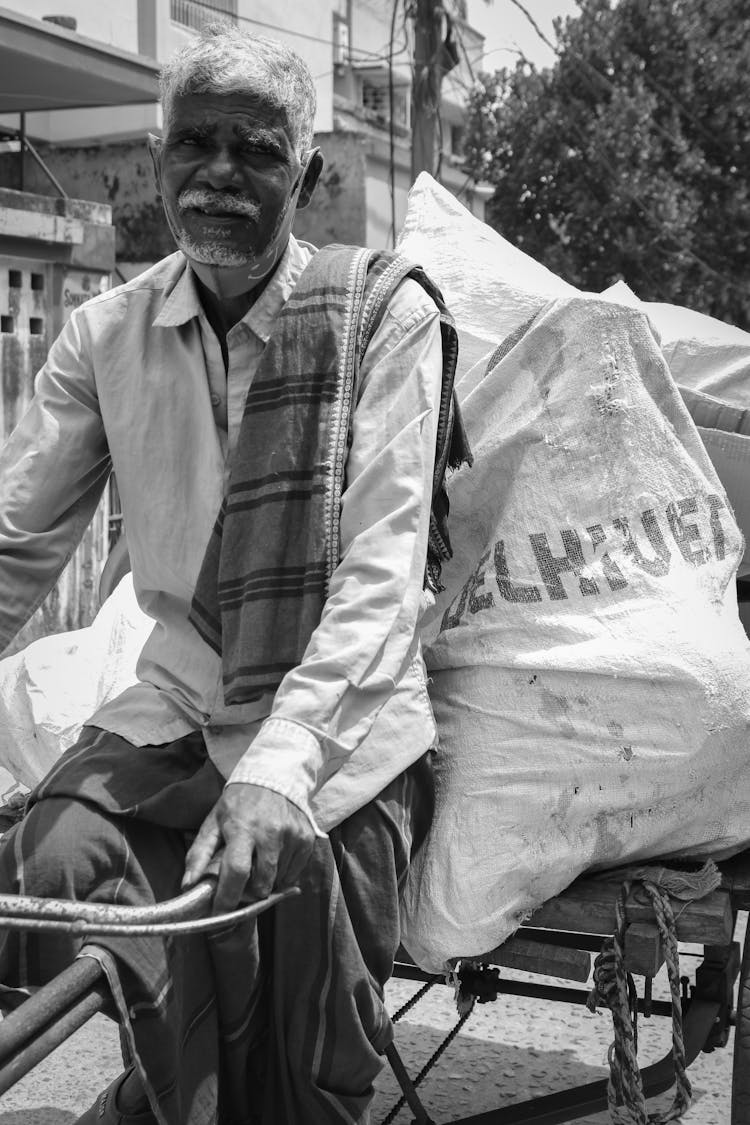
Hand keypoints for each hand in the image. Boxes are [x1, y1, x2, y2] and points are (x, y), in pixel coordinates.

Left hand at [182, 783, 315, 913]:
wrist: (274, 776)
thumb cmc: (239, 802)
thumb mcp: (213, 821)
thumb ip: (199, 853)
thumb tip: (187, 885)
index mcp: (243, 828)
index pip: (237, 872)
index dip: (228, 898)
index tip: (220, 913)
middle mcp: (271, 833)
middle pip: (262, 884)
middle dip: (249, 893)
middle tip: (241, 885)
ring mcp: (292, 836)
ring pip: (278, 881)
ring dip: (266, 882)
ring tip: (257, 864)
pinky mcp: (307, 839)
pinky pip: (294, 873)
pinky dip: (282, 873)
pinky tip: (273, 858)